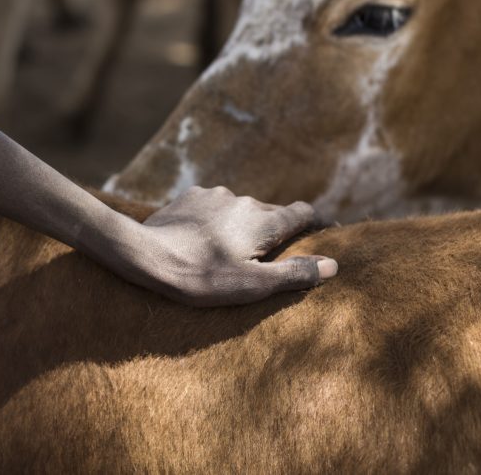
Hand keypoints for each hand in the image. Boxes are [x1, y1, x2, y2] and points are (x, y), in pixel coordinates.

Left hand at [131, 186, 337, 306]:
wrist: (147, 256)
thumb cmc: (203, 278)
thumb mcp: (254, 285)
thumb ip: (295, 273)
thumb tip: (333, 265)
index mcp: (264, 221)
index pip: (303, 213)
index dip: (316, 222)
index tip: (325, 230)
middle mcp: (244, 200)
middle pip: (270, 212)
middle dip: (274, 230)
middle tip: (270, 254)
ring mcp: (215, 195)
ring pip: (239, 209)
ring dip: (241, 225)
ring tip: (229, 251)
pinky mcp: (190, 196)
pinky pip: (212, 207)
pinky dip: (215, 221)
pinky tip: (201, 240)